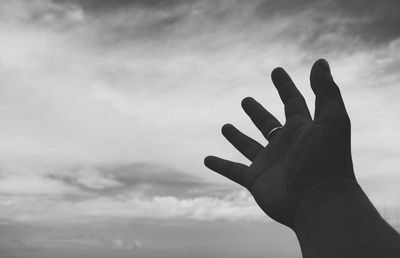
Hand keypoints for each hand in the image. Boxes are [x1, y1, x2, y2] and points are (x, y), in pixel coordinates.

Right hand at [204, 59, 354, 227]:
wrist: (319, 201)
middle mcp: (285, 145)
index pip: (293, 102)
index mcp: (302, 129)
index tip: (276, 70)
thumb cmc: (326, 160)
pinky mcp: (256, 180)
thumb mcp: (331, 120)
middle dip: (256, 112)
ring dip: (237, 136)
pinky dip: (220, 165)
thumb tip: (320, 61)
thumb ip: (325, 91)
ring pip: (248, 146)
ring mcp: (269, 163)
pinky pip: (234, 171)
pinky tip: (207, 159)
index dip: (285, 85)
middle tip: (245, 100)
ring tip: (225, 126)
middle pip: (267, 124)